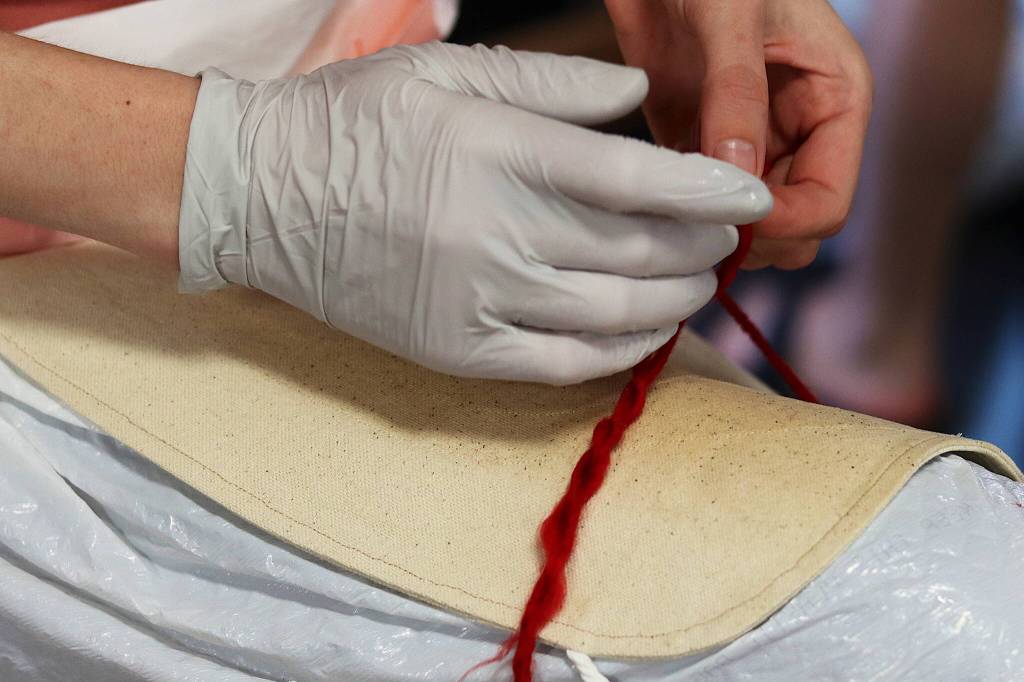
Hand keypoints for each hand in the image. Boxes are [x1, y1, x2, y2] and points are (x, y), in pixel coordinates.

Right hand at [178, 42, 770, 383]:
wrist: (259, 195)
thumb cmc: (354, 122)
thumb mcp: (446, 72)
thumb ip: (551, 81)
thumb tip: (637, 94)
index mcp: (496, 151)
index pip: (636, 177)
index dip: (708, 189)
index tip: (753, 195)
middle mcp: (494, 231)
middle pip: (637, 250)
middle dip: (701, 244)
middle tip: (727, 235)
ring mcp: (475, 300)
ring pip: (611, 312)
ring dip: (673, 299)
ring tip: (697, 281)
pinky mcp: (456, 350)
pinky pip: (562, 363)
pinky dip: (618, 350)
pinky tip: (645, 331)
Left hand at [606, 0, 871, 268]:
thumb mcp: (733, 17)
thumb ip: (737, 94)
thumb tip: (738, 175)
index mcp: (835, 102)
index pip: (830, 201)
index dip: (786, 223)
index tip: (733, 219)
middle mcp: (798, 132)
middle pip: (791, 226)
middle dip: (751, 234)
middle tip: (697, 221)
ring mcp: (749, 142)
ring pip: (745, 221)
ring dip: (713, 227)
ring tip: (671, 207)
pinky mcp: (699, 144)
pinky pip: (700, 201)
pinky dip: (680, 210)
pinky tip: (654, 199)